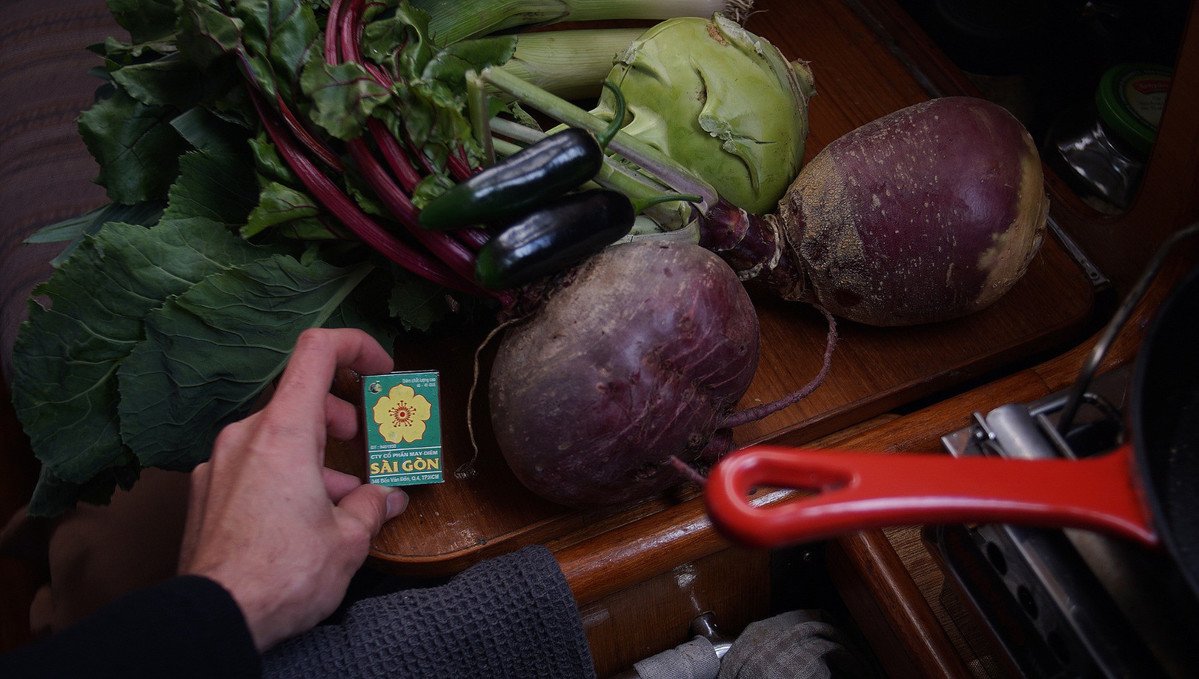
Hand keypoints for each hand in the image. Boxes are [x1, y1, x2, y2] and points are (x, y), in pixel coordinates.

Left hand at [178, 328, 407, 650]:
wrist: (215, 618)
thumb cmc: (282, 573)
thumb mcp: (349, 539)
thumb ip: (371, 506)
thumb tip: (386, 498)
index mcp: (284, 430)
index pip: (317, 350)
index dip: (356, 346)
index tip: (381, 371)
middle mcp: (245, 435)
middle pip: (299, 398)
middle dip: (340, 416)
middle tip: (365, 443)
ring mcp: (219, 464)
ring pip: (276, 438)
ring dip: (314, 455)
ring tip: (342, 497)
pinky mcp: (205, 494)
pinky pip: (252, 467)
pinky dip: (283, 477)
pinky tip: (302, 519)